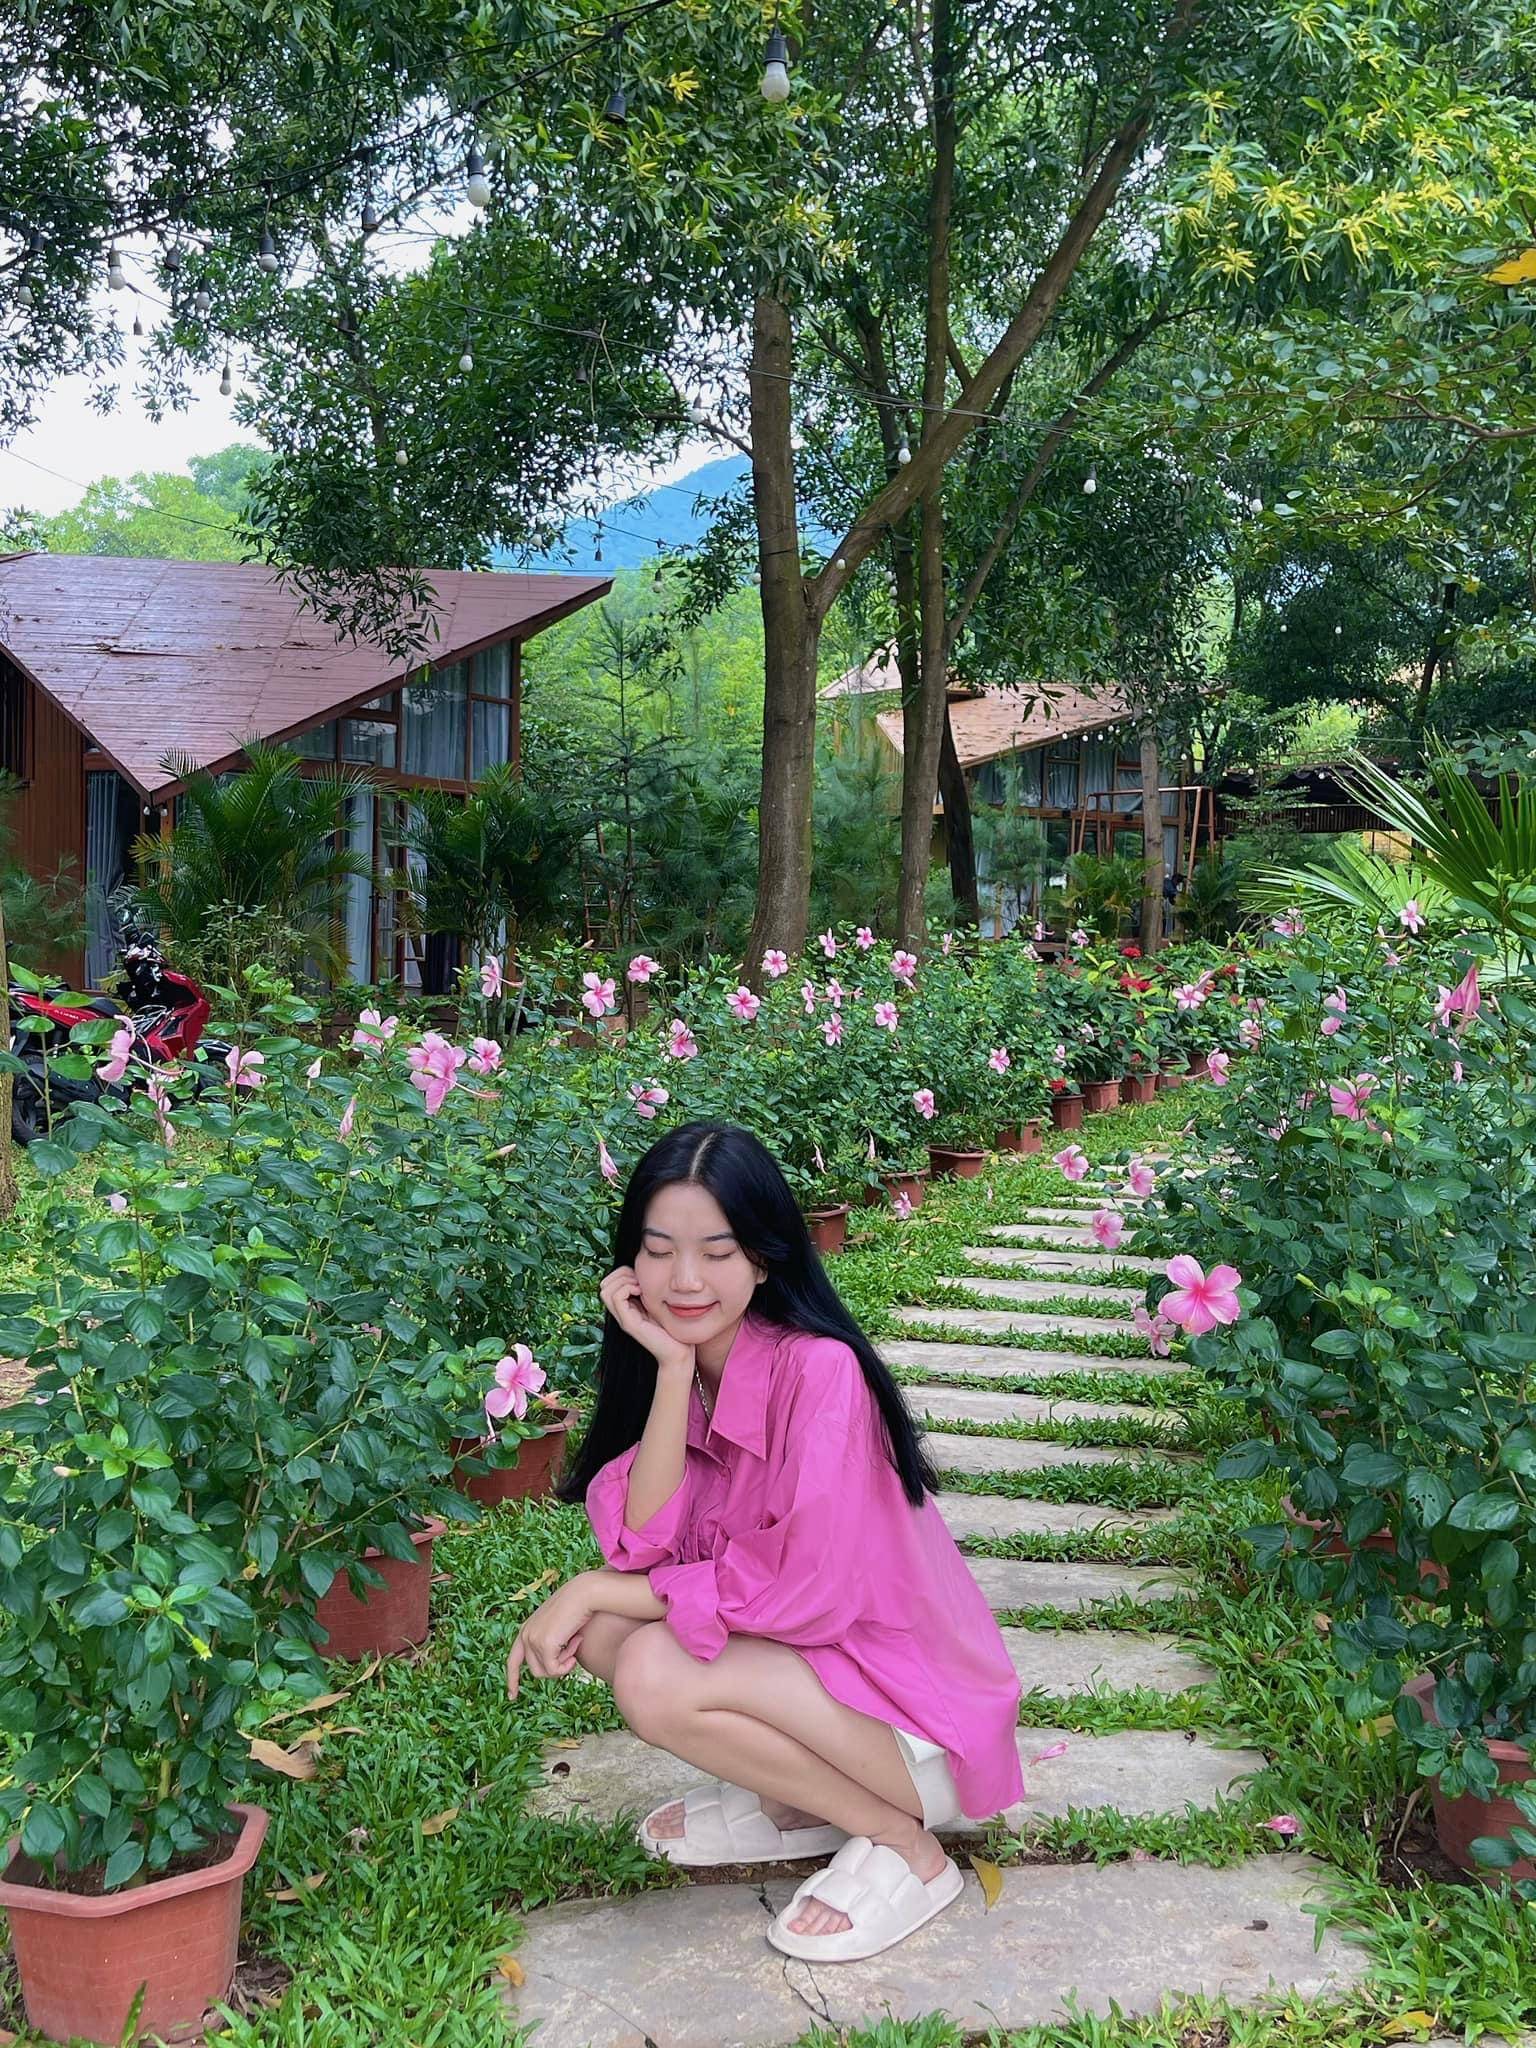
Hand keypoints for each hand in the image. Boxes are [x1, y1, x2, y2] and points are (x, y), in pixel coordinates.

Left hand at [506, 1578, 595, 1700]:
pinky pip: (555, 1670)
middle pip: (536, 1671)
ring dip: (564, 1664)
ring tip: (575, 1643)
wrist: (583, 1593)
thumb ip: (550, 1644)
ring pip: (546, 1673)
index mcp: (526, 1630)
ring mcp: (532, 1640)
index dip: (512, 1679)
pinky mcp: (544, 1644)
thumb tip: (551, 1668)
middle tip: (572, 1653)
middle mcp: (525, 1635)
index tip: (512, 1696)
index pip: (513, 1660)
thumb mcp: (558, 1628)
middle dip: (556, 1668)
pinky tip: (576, 1644)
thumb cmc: (576, 1609)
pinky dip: (568, 1664)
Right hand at [599, 1264, 694, 1376]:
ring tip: (640, 1286)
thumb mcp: (659, 1305)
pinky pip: (617, 1298)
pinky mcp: (629, 1324)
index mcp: (627, 1309)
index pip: (609, 1283)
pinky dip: (627, 1288)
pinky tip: (642, 1292)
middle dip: (620, 1274)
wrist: (679, 1353)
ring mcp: (623, 1319)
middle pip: (604, 1286)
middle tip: (639, 1280)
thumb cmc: (673, 1329)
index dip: (622, 1273)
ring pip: (605, 1291)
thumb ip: (649, 1292)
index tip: (641, 1277)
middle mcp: (622, 1314)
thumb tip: (644, 1273)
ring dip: (623, 1281)